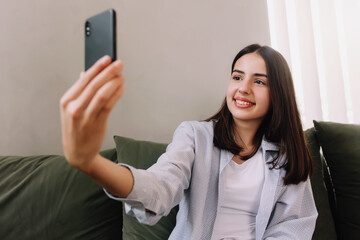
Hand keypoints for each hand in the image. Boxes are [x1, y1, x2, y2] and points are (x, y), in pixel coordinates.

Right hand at [60, 55, 124, 172]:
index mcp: (66, 101)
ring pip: (101, 94)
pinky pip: (108, 106)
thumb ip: (80, 92)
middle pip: (93, 84)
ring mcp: (84, 116)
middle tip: (119, 64)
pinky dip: (116, 94)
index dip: (97, 67)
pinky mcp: (96, 124)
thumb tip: (86, 73)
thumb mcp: (71, 110)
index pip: (84, 80)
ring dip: (114, 82)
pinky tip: (121, 88)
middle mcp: (73, 107)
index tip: (107, 58)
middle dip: (108, 72)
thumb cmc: (76, 129)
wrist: (78, 153)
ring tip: (122, 75)